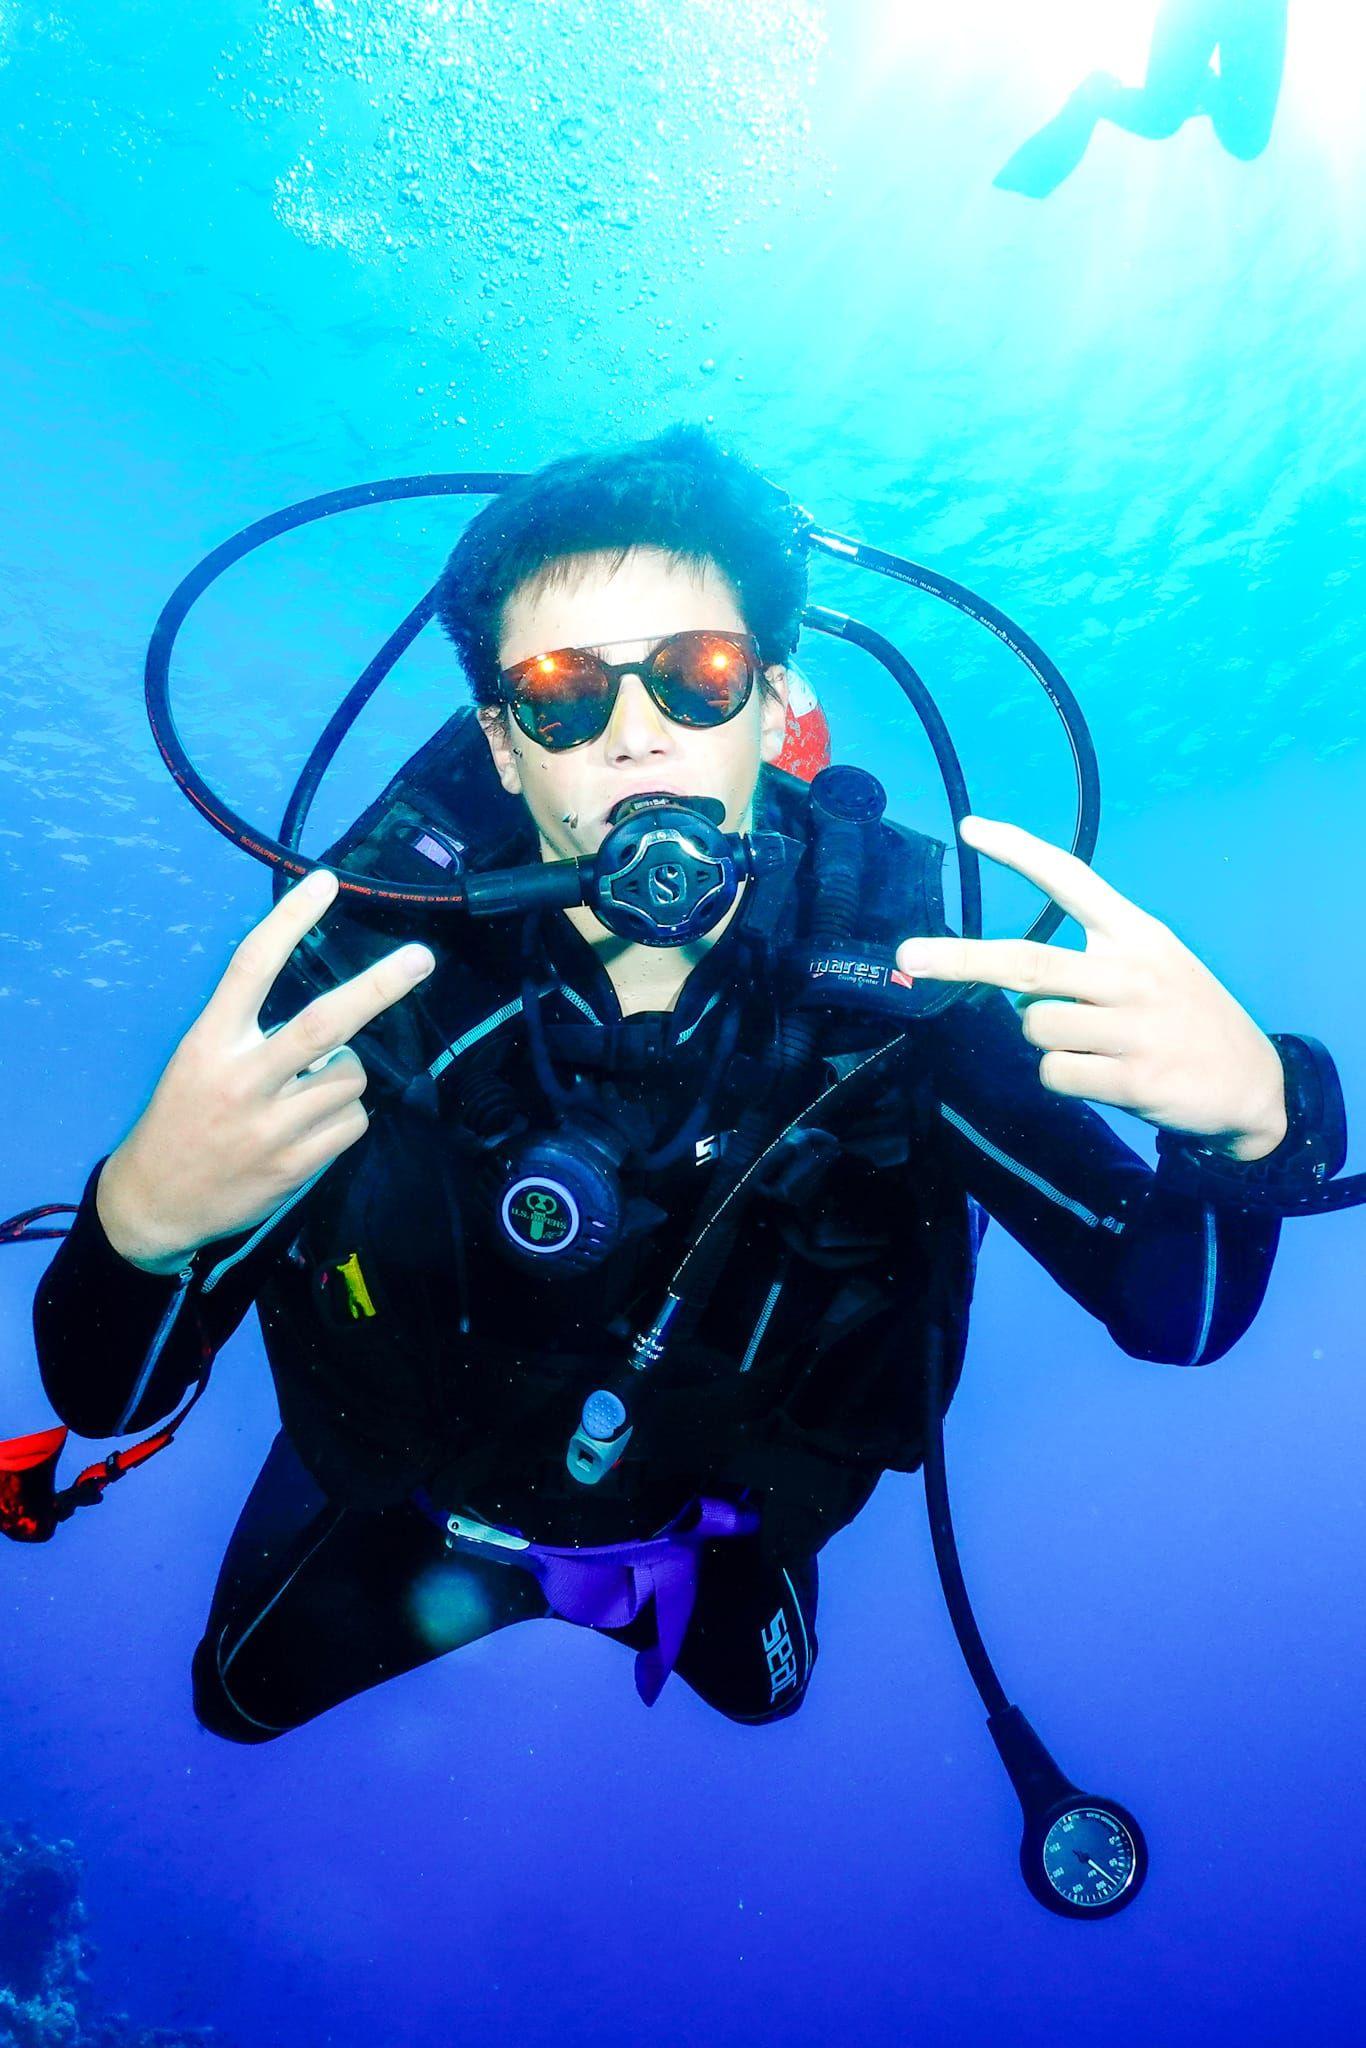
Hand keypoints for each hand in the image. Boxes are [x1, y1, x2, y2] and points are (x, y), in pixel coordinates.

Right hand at [97, 870, 436, 1271]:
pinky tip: (312, 1127)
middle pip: (324, 1022)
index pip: (251, 967)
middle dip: (379, 986)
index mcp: (210, 1042)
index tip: (325, 884)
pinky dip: (345, 1117)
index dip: (289, 920)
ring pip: (350, 1076)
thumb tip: (334, 1020)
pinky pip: (353, 1121)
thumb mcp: (198, 1060)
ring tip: (309, 1091)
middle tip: (420, 958)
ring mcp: (270, 1125)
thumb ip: (252, 1033)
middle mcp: (242, 1079)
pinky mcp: (294, 1164)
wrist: (155, 1203)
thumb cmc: (183, 1119)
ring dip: (345, 1076)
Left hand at [895, 815, 1287, 1159]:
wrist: (1256, 1086)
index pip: (1072, 879)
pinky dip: (1063, 1076)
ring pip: (1034, 1026)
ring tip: (1092, 1044)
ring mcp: (1135, 1026)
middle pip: (1027, 962)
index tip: (970, 828)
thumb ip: (1088, 963)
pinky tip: (1105, 1076)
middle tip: (908, 956)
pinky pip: (1055, 1072)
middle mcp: (1134, 972)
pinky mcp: (1134, 1077)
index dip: (1019, 851)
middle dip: (960, 958)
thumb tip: (1013, 986)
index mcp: (1137, 933)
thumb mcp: (1154, 968)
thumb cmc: (1186, 1019)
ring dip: (1043, 1037)